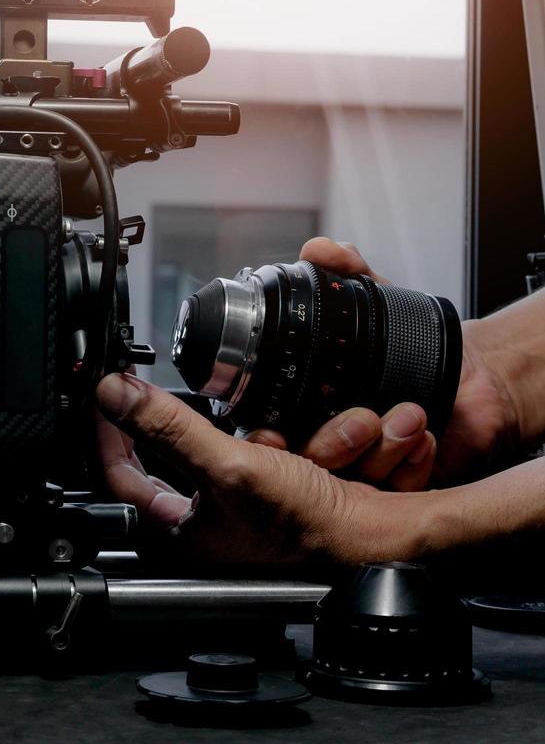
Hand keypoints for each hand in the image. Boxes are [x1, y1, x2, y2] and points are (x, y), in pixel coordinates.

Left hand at [96, 372, 423, 565]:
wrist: (401, 551)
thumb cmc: (316, 538)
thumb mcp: (233, 469)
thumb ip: (169, 427)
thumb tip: (115, 394)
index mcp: (186, 527)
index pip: (123, 475)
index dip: (113, 432)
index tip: (112, 393)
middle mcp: (224, 518)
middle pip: (216, 445)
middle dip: (263, 431)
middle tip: (280, 437)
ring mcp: (271, 502)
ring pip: (275, 438)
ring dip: (318, 438)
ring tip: (339, 456)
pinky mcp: (313, 488)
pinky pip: (314, 445)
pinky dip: (344, 446)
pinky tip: (365, 461)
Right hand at [289, 238, 518, 484]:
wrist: (477, 380)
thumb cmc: (417, 352)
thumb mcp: (381, 304)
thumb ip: (350, 273)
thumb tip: (321, 249)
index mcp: (302, 413)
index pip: (266, 440)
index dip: (266, 442)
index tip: (274, 433)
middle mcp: (325, 449)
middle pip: (306, 468)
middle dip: (332, 445)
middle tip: (364, 419)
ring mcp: (362, 477)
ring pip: (351, 483)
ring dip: (381, 451)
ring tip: (410, 417)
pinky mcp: (401, 494)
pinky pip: (395, 493)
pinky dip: (411, 466)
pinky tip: (425, 440)